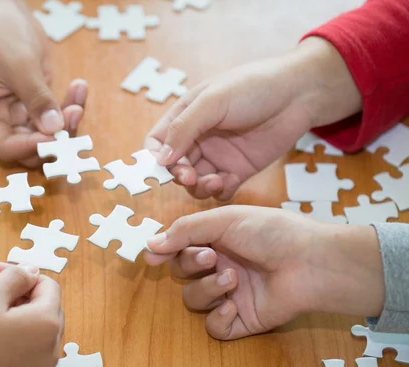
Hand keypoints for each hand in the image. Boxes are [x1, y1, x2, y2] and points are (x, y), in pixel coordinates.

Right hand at [0, 0, 87, 166]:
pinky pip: (55, 119)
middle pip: (30, 147)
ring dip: (68, 121)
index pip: (7, 147)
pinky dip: (69, 106)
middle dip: (56, 135)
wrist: (2, 13)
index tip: (59, 136)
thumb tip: (55, 128)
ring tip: (79, 95)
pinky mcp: (33, 109)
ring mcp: (15, 117)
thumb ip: (36, 98)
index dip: (35, 146)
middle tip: (76, 112)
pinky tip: (79, 87)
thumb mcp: (19, 64)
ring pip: (47, 137)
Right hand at [0, 263, 62, 366]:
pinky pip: (27, 358)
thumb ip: (13, 279)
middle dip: (20, 295)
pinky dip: (13, 345)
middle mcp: (51, 349)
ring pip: (36, 334)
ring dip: (17, 320)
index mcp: (46, 322)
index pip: (48, 285)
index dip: (20, 274)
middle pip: (45, 309)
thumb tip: (30, 271)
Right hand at [144, 37, 361, 199]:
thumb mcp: (214, 101)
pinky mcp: (238, 169)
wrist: (300, 93)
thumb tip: (159, 159)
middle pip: (175, 167)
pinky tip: (231, 181)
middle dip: (180, 176)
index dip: (155, 158)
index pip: (156, 142)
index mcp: (185, 116)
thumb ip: (184, 128)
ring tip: (216, 181)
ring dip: (199, 187)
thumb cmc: (254, 86)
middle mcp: (198, 138)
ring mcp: (218, 155)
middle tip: (192, 177)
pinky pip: (221, 189)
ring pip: (196, 182)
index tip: (166, 167)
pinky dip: (221, 191)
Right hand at [145, 206, 384, 339]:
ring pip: (194, 299)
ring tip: (233, 279)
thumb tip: (150, 245)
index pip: (180, 247)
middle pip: (182, 272)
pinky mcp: (242, 320)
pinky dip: (218, 317)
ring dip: (207, 289)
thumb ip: (185, 230)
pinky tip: (234, 304)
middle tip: (210, 258)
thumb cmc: (272, 232)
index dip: (165, 251)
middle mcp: (220, 265)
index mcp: (216, 240)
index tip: (153, 256)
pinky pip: (214, 327)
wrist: (312, 262)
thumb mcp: (225, 220)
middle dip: (190, 265)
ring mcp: (231, 294)